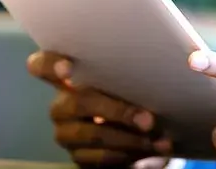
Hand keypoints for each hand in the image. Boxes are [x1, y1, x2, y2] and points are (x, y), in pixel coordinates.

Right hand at [28, 51, 172, 167]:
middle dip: (116, 110)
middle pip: (77, 102)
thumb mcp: (138, 77)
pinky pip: (101, 159)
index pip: (41, 66)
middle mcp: (61, 105)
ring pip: (93, 135)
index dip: (50, 64)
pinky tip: (152, 152)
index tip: (70, 67)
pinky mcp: (79, 158)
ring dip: (131, 138)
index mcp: (69, 77)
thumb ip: (135, 67)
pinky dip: (131, 155)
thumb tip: (173, 57)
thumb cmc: (139, 94)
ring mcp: (67, 134)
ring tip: (160, 140)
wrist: (145, 132)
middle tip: (149, 118)